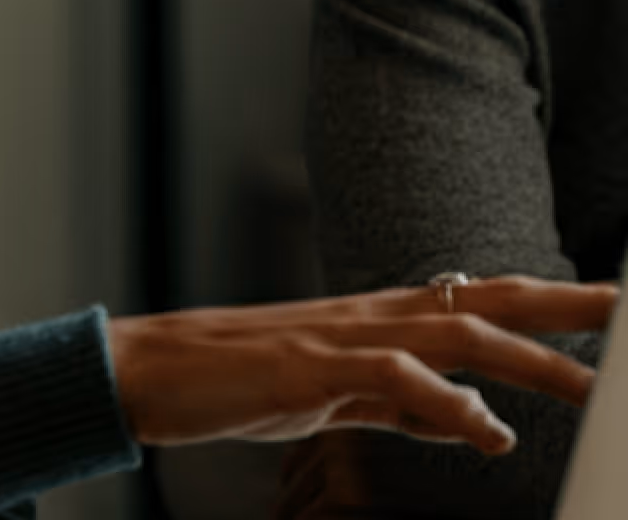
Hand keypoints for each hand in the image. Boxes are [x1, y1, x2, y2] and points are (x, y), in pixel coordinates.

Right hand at [106, 275, 617, 455]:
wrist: (149, 370)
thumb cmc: (234, 381)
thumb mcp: (334, 396)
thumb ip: (402, 403)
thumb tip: (474, 418)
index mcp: (375, 322)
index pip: (478, 301)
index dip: (548, 302)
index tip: (611, 308)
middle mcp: (367, 317)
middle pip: (485, 299)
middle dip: (565, 305)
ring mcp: (338, 336)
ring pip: (453, 332)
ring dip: (530, 357)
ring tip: (593, 388)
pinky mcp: (307, 367)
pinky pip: (391, 378)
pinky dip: (447, 401)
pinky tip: (485, 431)